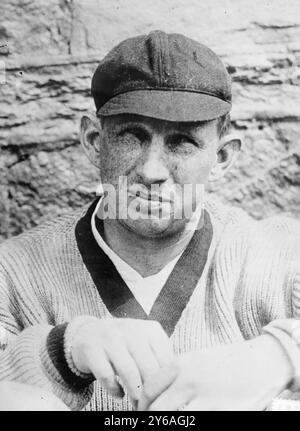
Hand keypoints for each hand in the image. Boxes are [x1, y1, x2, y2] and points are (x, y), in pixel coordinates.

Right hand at [70, 316, 173, 402]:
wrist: (87, 333)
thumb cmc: (124, 344)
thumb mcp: (145, 343)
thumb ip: (160, 358)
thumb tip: (175, 386)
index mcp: (150, 329)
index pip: (166, 359)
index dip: (166, 382)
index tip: (164, 396)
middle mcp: (131, 329)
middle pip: (148, 367)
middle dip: (151, 391)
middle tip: (150, 404)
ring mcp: (111, 338)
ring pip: (129, 372)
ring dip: (135, 394)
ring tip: (137, 403)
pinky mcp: (92, 349)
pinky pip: (107, 376)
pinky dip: (114, 390)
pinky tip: (118, 394)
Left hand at [138, 335, 291, 410]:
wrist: (260, 363)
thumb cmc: (227, 362)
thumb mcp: (196, 360)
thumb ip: (176, 375)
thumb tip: (157, 393)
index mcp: (179, 365)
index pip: (148, 390)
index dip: (141, 405)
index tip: (142, 411)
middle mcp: (187, 381)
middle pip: (156, 410)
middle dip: (150, 419)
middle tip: (149, 422)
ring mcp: (203, 399)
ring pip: (172, 420)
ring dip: (168, 423)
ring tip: (168, 422)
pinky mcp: (219, 412)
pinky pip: (194, 422)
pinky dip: (188, 424)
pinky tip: (190, 421)